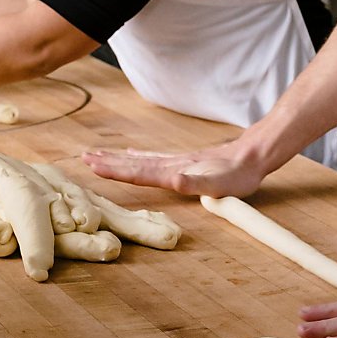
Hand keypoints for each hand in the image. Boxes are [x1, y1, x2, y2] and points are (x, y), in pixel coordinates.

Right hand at [81, 139, 269, 197]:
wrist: (253, 155)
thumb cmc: (238, 175)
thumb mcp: (220, 185)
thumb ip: (195, 183)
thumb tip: (173, 180)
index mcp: (175, 172)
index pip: (140, 172)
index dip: (116, 171)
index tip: (93, 166)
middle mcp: (172, 165)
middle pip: (134, 163)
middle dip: (108, 161)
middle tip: (83, 157)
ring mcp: (177, 161)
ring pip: (140, 159)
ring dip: (117, 158)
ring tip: (97, 155)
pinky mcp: (184, 161)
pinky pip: (153, 157)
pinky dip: (137, 156)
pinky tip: (131, 152)